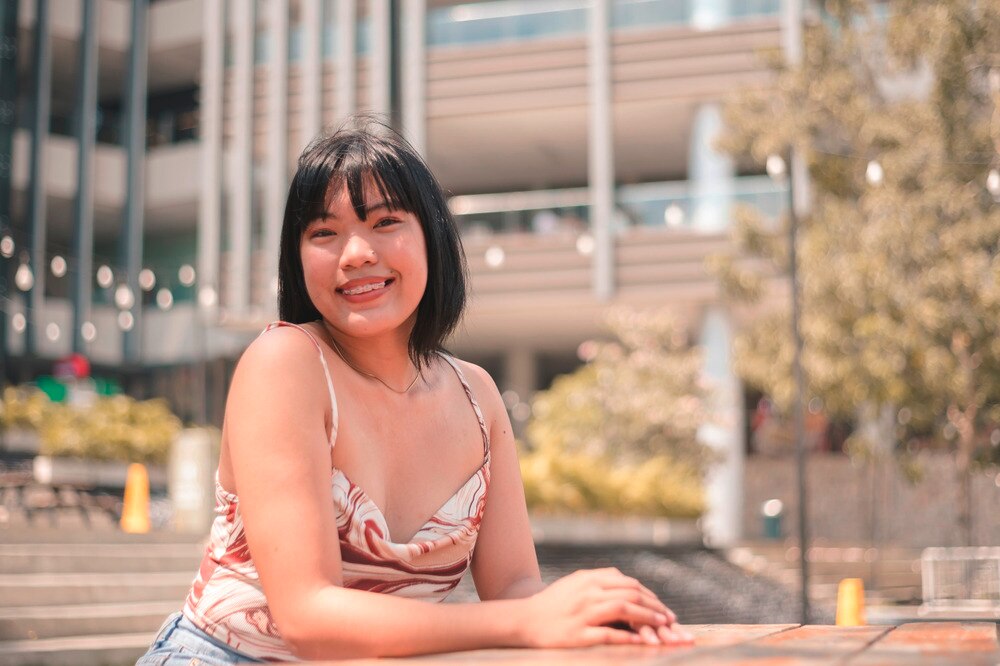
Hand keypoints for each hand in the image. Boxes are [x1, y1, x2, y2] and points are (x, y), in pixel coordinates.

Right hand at [516, 568, 693, 647]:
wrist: (524, 620)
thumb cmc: (552, 603)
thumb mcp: (575, 584)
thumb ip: (598, 580)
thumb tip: (625, 583)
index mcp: (589, 580)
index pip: (628, 583)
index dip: (649, 595)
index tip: (662, 608)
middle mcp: (588, 592)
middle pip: (630, 594)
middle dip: (655, 606)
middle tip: (671, 619)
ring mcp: (583, 612)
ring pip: (623, 609)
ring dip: (648, 618)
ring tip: (663, 627)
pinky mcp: (578, 633)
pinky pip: (608, 633)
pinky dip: (628, 636)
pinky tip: (642, 642)